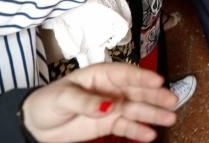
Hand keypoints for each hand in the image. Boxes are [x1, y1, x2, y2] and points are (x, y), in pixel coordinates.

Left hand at [20, 61, 176, 142]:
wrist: (37, 124)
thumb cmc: (48, 101)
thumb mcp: (63, 97)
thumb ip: (86, 101)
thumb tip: (108, 105)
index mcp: (100, 74)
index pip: (125, 74)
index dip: (142, 77)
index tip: (158, 81)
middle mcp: (111, 89)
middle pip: (137, 91)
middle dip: (155, 95)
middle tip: (172, 100)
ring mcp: (112, 107)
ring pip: (137, 109)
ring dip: (153, 113)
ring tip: (170, 118)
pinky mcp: (109, 123)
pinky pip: (127, 126)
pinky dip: (139, 130)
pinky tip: (151, 134)